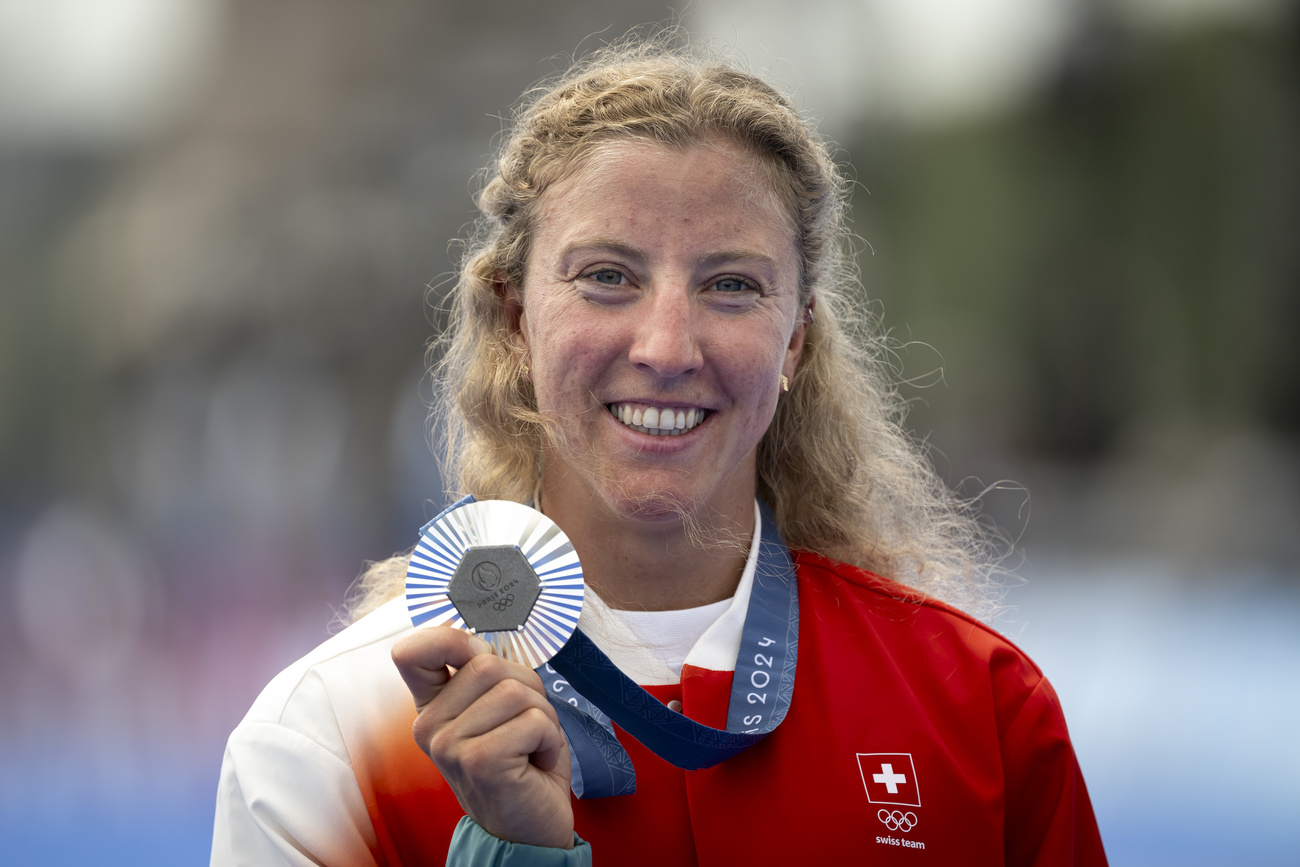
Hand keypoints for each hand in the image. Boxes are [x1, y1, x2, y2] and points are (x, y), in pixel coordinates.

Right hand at [391, 627, 573, 848]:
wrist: (530, 829)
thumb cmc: (522, 764)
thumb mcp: (501, 709)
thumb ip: (488, 674)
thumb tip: (486, 640)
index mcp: (431, 707)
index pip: (411, 651)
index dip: (453, 639)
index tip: (483, 657)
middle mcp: (429, 725)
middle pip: (488, 662)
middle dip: (527, 688)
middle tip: (525, 726)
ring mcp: (449, 745)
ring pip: (516, 690)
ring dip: (542, 717)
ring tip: (532, 746)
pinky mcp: (479, 761)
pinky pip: (533, 720)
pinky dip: (550, 738)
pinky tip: (537, 763)